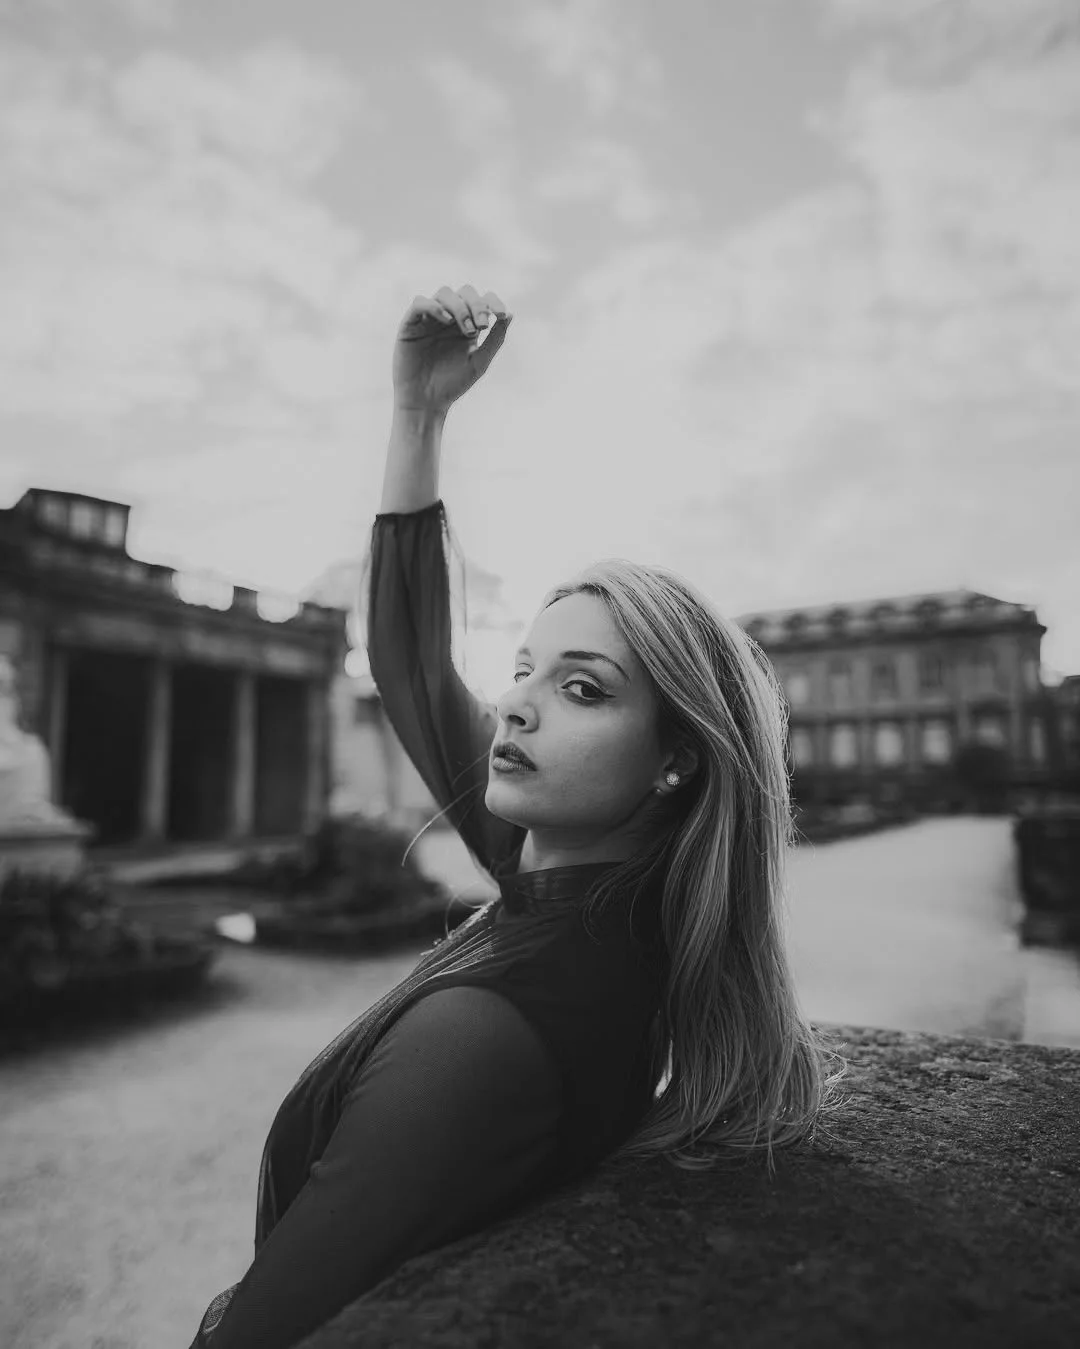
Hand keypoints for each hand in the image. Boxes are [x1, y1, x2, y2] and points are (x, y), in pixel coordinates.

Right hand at [392, 284, 511, 415]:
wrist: (426, 402)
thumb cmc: (453, 384)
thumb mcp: (480, 362)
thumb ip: (495, 339)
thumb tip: (510, 314)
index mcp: (467, 324)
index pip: (482, 300)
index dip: (493, 301)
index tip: (501, 314)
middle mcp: (449, 318)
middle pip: (465, 292)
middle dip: (476, 305)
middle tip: (481, 326)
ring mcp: (429, 319)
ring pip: (444, 293)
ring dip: (459, 307)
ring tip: (466, 330)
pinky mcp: (410, 324)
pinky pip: (420, 303)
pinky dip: (434, 306)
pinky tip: (446, 320)